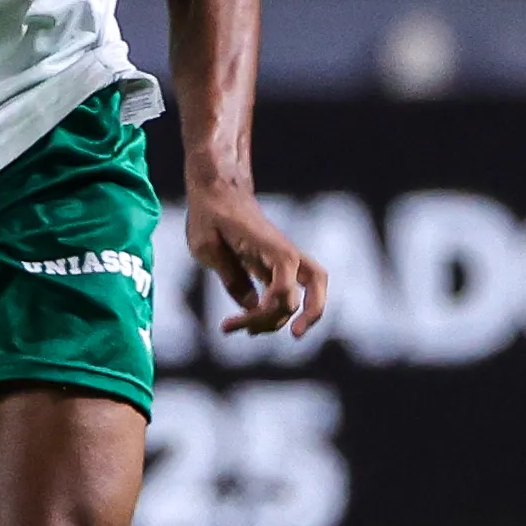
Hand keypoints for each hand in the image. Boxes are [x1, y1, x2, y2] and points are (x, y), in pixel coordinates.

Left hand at [189, 180, 327, 337]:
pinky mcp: (273, 263)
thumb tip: (252, 306)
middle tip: (295, 336)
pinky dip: (273, 309)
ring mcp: (282, 258)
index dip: (265, 312)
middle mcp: (284, 253)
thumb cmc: (210, 215)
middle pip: (317, 284)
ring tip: (249, 332)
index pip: (284, 288)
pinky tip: (246, 321)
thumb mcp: (207, 248)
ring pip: (306, 290)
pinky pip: (286, 289)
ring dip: (282, 316)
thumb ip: (231, 277)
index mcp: (272, 248)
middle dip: (312, 313)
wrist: (217, 188)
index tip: (232, 323)